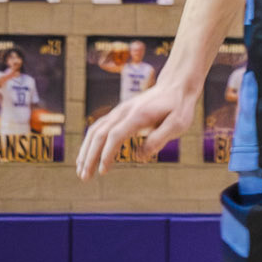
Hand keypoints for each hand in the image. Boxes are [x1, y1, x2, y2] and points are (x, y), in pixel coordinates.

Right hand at [75, 76, 197, 179]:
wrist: (177, 84)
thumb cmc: (179, 106)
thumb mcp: (178, 124)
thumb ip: (159, 139)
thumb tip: (138, 156)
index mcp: (138, 115)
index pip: (115, 135)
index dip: (106, 154)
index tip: (102, 171)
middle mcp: (124, 111)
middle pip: (99, 133)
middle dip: (89, 156)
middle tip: (84, 177)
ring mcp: (120, 110)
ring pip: (95, 129)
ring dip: (86, 150)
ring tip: (81, 170)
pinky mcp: (120, 112)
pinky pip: (99, 127)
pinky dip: (91, 142)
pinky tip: (88, 156)